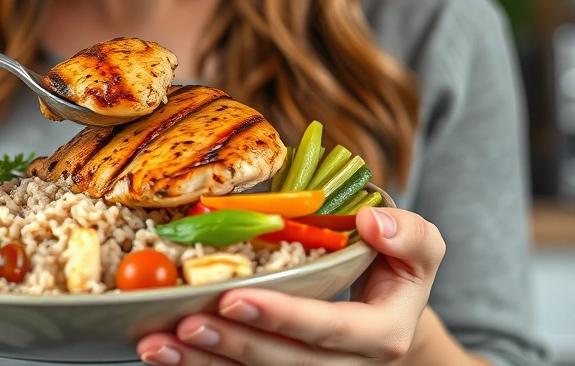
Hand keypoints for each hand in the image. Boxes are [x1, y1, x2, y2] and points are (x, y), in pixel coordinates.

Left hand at [137, 207, 446, 364]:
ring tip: (155, 344)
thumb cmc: (395, 268)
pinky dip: (198, 365)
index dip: (283, 316)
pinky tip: (162, 353)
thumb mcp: (419, 247)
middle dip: (230, 344)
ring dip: (201, 363)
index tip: (234, 297)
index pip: (330, 329)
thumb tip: (372, 222)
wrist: (387, 308)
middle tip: (183, 322)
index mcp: (381, 335)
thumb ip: (409, 235)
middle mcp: (344, 364)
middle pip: (283, 361)